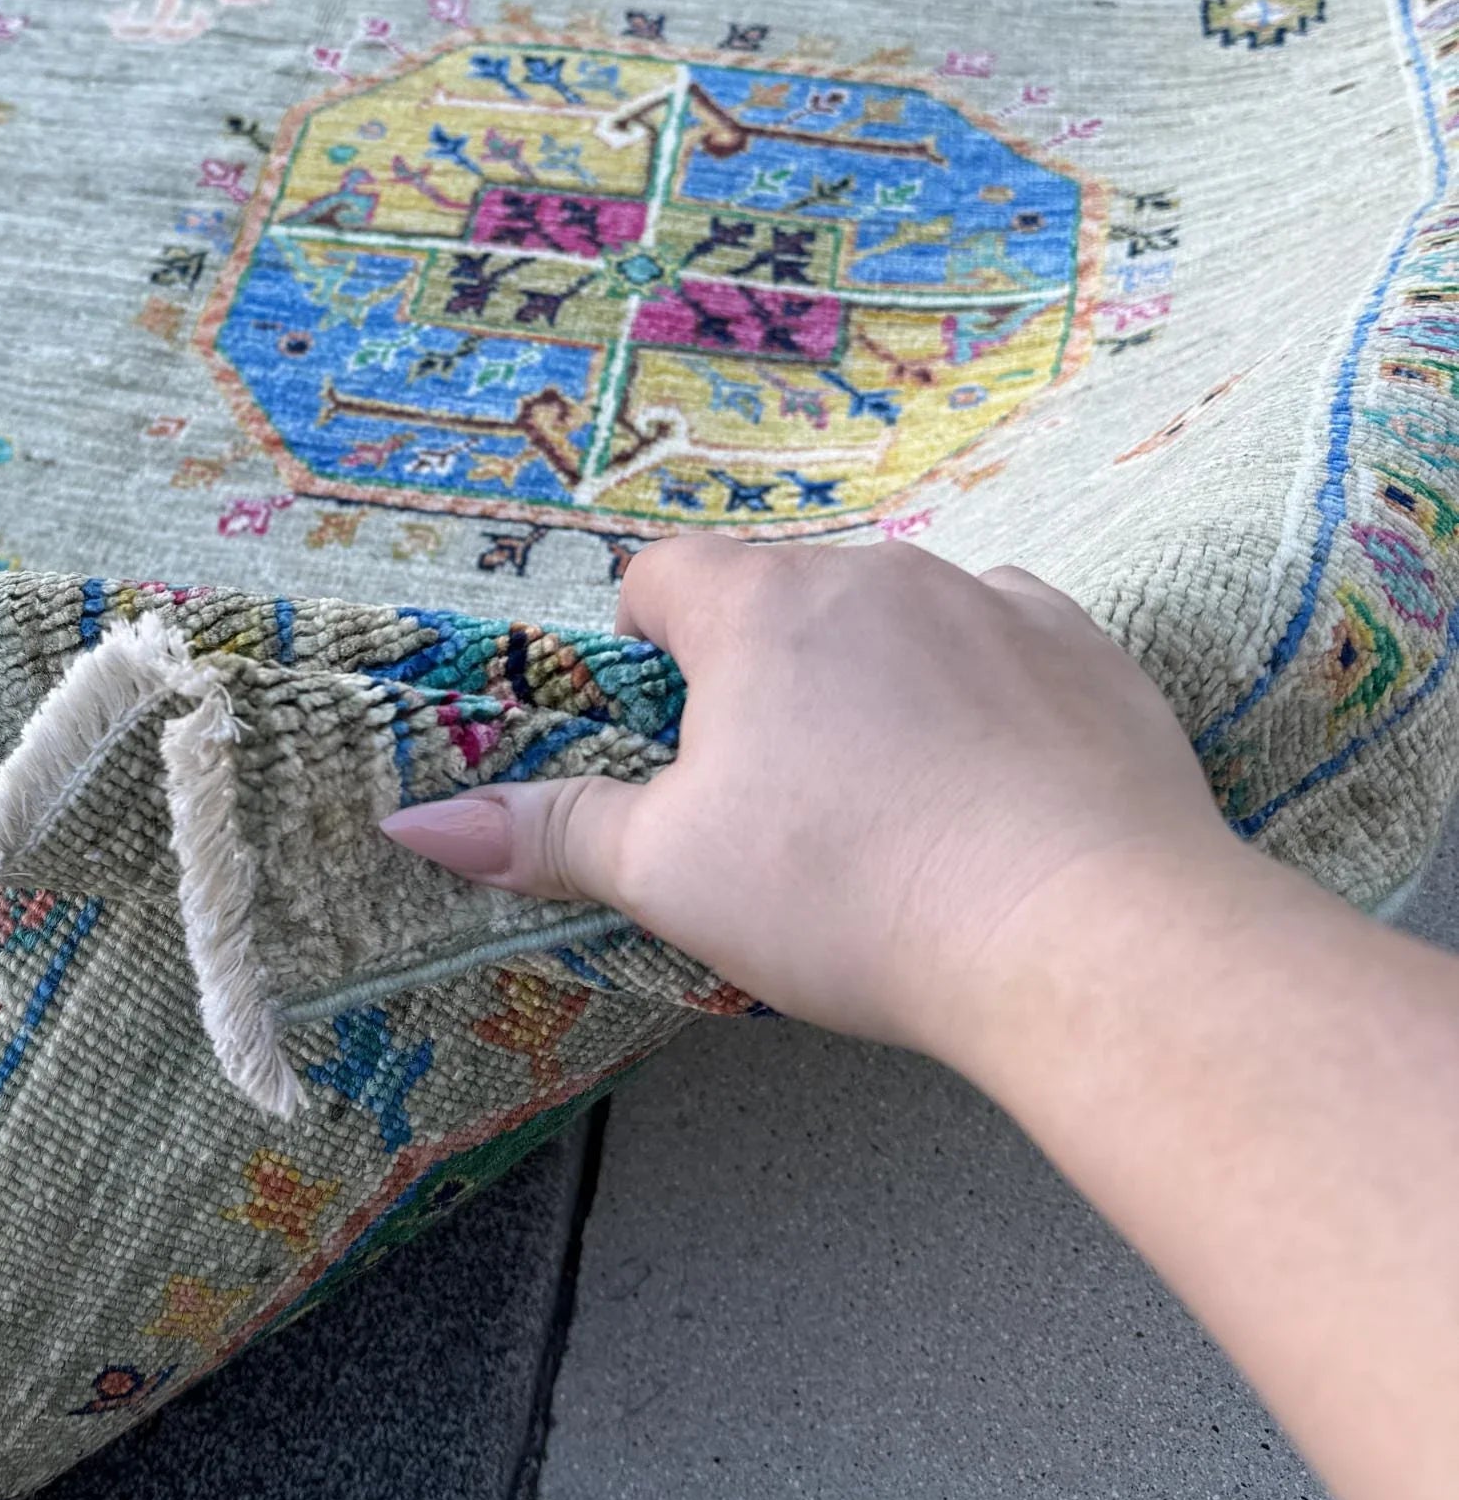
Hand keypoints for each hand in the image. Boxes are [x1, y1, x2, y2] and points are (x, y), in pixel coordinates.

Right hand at [379, 531, 1249, 1075]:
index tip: (670, 741)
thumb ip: (546, 833)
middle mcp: (874, 570)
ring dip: (878, 684)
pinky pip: (1008, 644)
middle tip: (780, 805)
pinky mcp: (1086, 647)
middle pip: (784, 601)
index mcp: (759, 606)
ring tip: (896, 810)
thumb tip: (413, 820)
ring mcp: (992, 597)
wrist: (1085, 929)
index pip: (664, 579)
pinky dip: (988, 697)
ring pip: (898, 620)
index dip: (647, 651)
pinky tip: (995, 789)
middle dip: (767, 681)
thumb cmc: (851, 896)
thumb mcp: (672, 874)